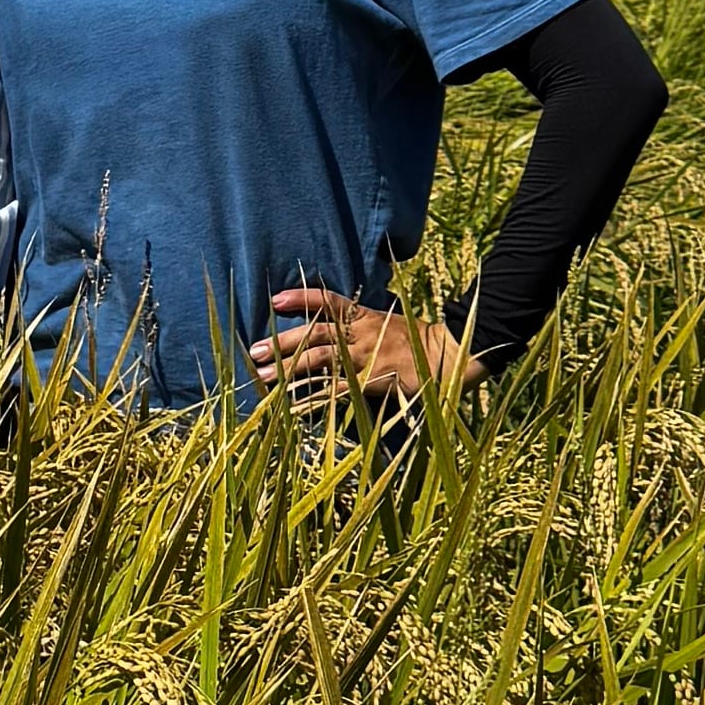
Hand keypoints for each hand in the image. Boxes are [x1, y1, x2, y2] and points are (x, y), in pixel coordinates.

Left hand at [259, 286, 464, 415]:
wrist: (450, 356)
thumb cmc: (417, 344)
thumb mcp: (387, 326)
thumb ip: (360, 329)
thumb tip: (329, 336)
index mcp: (365, 317)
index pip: (328, 301)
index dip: (301, 298)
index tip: (275, 300)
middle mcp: (361, 333)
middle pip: (315, 333)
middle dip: (283, 342)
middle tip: (254, 352)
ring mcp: (367, 356)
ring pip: (321, 360)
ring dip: (290, 369)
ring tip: (265, 379)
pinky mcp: (374, 380)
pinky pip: (338, 390)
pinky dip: (314, 397)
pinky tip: (294, 406)